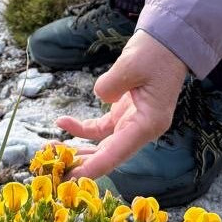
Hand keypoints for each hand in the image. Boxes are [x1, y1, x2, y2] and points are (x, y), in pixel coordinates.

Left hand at [56, 31, 187, 178]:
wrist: (168, 43)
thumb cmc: (155, 54)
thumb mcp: (131, 65)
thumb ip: (111, 85)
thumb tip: (101, 96)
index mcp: (149, 123)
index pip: (118, 152)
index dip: (95, 166)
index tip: (74, 178)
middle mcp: (142, 128)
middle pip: (109, 153)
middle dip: (82, 161)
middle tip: (56, 170)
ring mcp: (132, 121)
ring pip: (103, 144)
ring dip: (80, 148)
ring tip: (53, 150)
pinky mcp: (124, 112)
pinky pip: (100, 128)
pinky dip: (82, 128)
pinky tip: (63, 122)